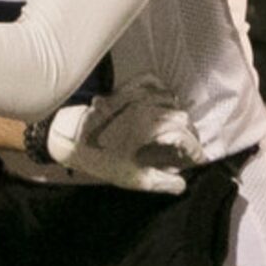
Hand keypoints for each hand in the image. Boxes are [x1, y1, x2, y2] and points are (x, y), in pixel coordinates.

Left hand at [47, 75, 204, 192]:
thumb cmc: (100, 159)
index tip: (196, 161)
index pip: (187, 137)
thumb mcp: (133, 178)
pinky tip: (157, 103)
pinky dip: (159, 89)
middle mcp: (150, 109)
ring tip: (170, 130)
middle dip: (187, 134)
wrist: (69, 137)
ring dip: (175, 114)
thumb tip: (182, 185)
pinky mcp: (126, 89)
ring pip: (170, 98)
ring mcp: (138, 96)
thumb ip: (161, 182)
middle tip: (183, 150)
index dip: (195, 152)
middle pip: (182, 118)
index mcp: (154, 130)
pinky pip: (152, 81)